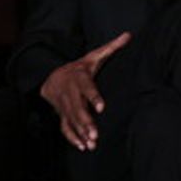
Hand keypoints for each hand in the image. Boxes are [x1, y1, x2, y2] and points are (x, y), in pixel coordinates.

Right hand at [39, 32, 131, 150]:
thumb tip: (128, 35)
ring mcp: (64, 105)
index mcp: (79, 78)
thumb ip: (111, 48)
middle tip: (95, 133)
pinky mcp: (61, 114)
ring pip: (71, 120)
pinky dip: (72, 137)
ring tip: (92, 143)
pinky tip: (82, 146)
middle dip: (86, 121)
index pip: (87, 88)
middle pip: (77, 108)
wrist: (52, 76)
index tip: (102, 107)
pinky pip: (64, 127)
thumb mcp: (93, 56)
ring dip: (80, 132)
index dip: (94, 97)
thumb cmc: (80, 67)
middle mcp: (70, 93)